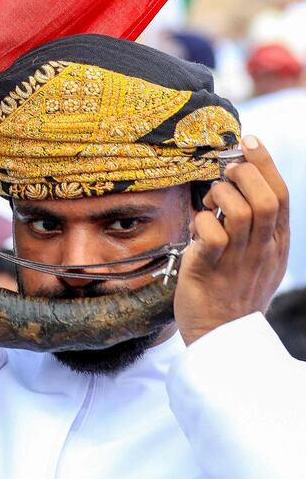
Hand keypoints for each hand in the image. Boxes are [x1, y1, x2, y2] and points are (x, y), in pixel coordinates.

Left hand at [174, 135, 288, 345]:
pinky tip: (197, 226)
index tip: (249, 140)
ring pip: (239, 212)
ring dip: (219, 196)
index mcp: (276, 243)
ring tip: (209, 203)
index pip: (281, 195)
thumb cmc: (234, 289)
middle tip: (225, 174)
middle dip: (243, 174)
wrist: (223, 338)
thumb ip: (257, 223)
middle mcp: (262, 250)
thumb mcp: (259, 256)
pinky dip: (201, 222)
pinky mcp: (210, 270)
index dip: (264, 162)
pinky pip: (211, 235)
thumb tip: (242, 178)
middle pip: (265, 200)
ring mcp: (238, 261)